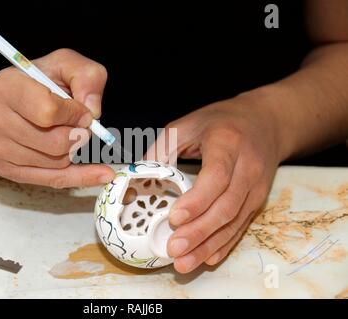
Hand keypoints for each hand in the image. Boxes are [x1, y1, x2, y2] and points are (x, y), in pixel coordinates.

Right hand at [0, 49, 114, 187]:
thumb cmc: (34, 83)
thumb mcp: (62, 64)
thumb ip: (86, 76)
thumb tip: (94, 110)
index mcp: (6, 87)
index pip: (49, 111)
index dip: (75, 114)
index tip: (83, 112)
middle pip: (56, 142)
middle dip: (79, 134)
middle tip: (79, 125)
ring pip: (58, 162)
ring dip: (74, 149)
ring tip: (67, 133)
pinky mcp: (6, 170)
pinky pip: (54, 180)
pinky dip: (82, 176)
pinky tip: (102, 174)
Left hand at [147, 92, 281, 272]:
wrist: (265, 121)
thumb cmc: (221, 121)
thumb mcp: (187, 125)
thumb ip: (162, 150)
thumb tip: (137, 178)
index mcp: (227, 143)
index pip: (216, 177)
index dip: (196, 200)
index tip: (174, 218)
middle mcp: (247, 167)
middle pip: (226, 206)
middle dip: (199, 231)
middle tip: (174, 248)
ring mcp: (256, 186)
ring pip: (234, 222)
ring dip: (209, 245)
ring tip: (185, 262)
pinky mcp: (258, 199)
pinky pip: (241, 226)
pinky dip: (224, 244)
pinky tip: (208, 257)